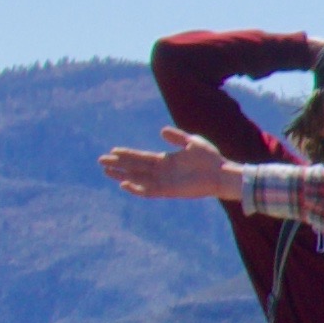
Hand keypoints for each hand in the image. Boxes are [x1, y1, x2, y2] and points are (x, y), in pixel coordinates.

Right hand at [104, 128, 242, 201]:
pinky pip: (148, 191)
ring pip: (137, 179)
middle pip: (135, 167)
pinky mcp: (169, 191)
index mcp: (166, 160)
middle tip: (102, 161)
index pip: (141, 157)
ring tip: (106, 171)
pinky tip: (124, 184)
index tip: (113, 150)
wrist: (222, 174)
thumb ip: (177, 138)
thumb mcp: (192, 142)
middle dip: (119, 164)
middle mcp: (162, 171)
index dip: (127, 154)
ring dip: (122, 175)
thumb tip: (161, 131)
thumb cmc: (210, 158)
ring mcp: (164, 181)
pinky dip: (136, 189)